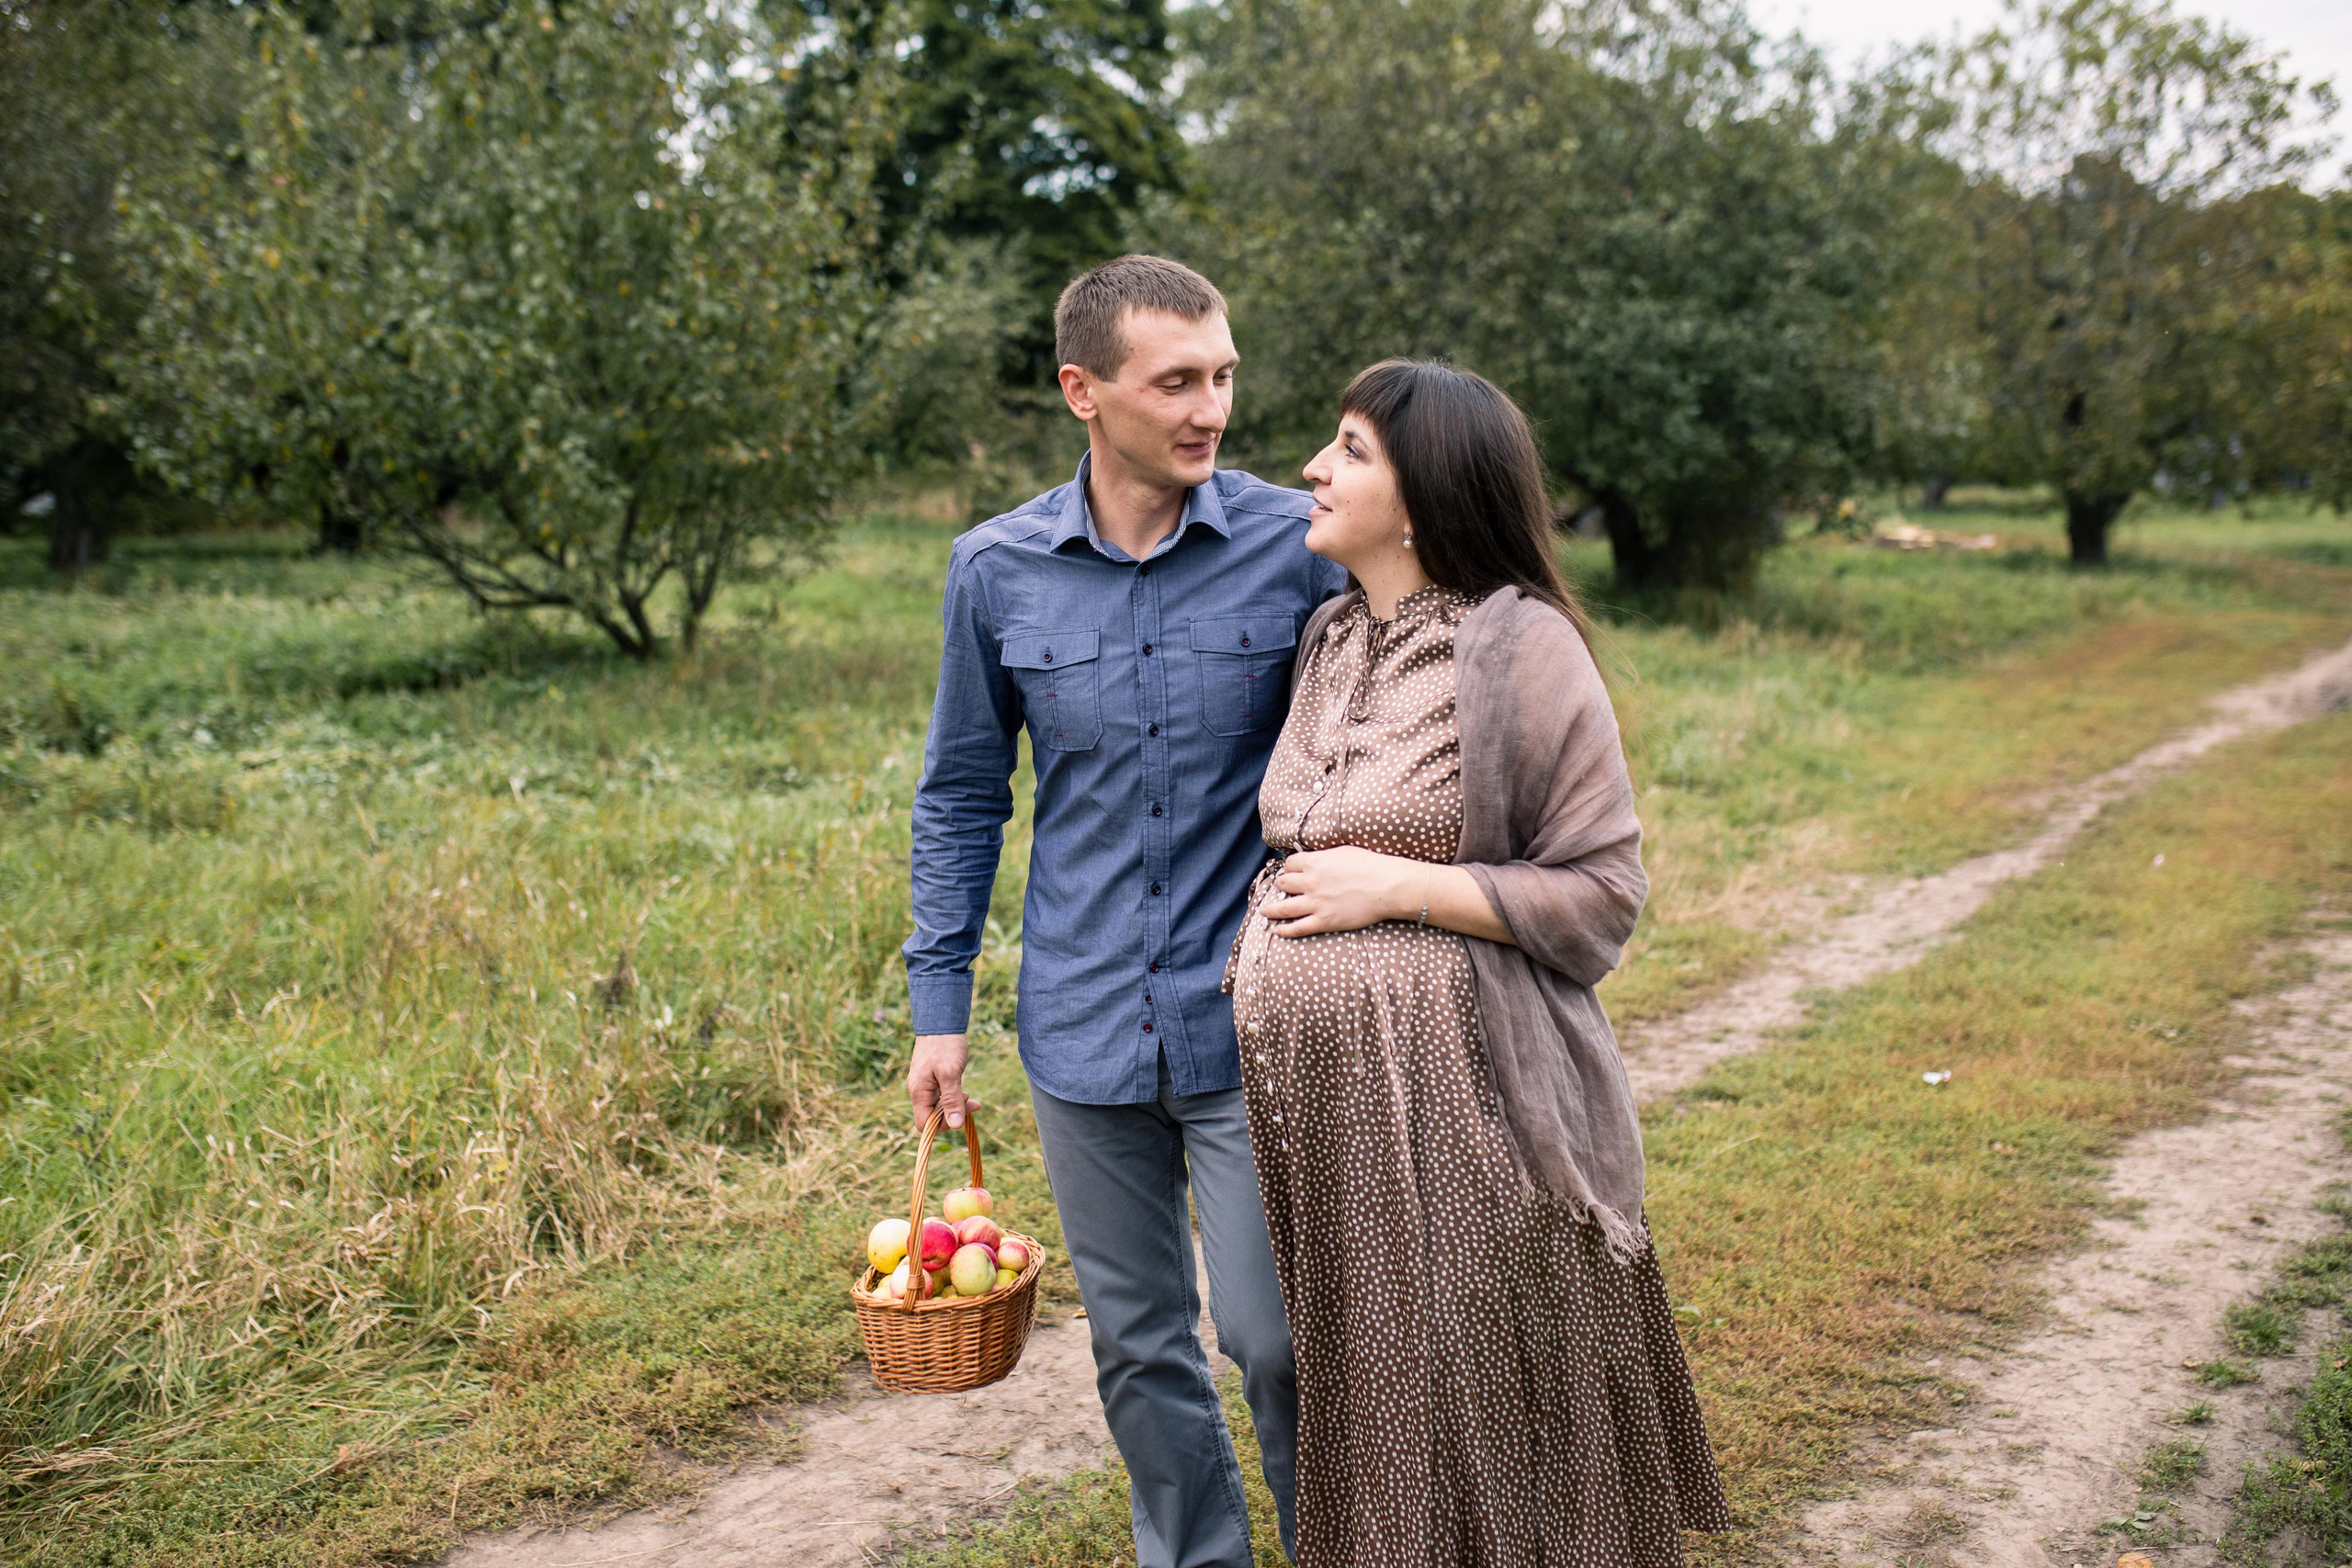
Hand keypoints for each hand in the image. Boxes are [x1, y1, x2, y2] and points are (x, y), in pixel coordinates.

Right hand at [909, 1033, 970, 1127]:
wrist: (941, 1022)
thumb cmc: (945, 1046)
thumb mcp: (950, 1073)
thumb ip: (952, 1100)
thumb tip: (955, 1125)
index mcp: (919, 1092)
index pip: (924, 1123)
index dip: (942, 1126)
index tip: (960, 1114)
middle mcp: (918, 1091)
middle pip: (932, 1117)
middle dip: (953, 1114)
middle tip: (972, 1102)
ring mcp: (925, 1085)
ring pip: (939, 1107)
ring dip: (956, 1105)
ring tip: (970, 1095)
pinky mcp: (932, 1079)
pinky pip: (941, 1096)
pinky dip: (954, 1096)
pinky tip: (964, 1091)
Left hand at [1262, 846, 1419, 937]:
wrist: (1387, 886)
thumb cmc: (1370, 865)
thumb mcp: (1343, 851)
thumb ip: (1324, 855)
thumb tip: (1315, 857)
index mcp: (1314, 863)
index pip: (1289, 864)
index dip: (1288, 868)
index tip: (1289, 872)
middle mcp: (1310, 883)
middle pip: (1283, 884)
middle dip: (1280, 885)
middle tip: (1281, 888)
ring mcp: (1315, 903)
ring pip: (1283, 908)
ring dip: (1271, 909)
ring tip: (1264, 911)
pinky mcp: (1324, 921)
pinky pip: (1297, 928)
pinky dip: (1284, 930)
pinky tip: (1276, 931)